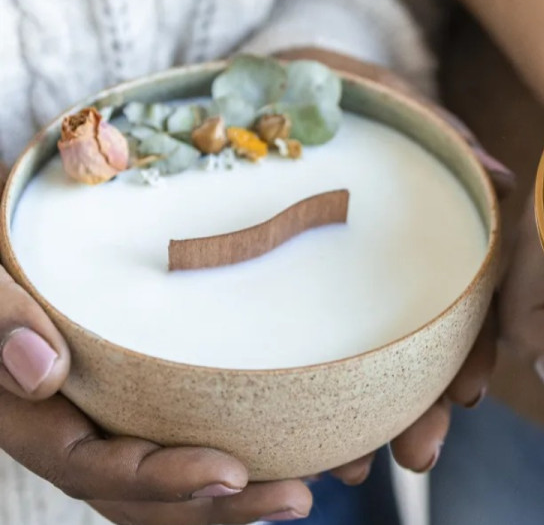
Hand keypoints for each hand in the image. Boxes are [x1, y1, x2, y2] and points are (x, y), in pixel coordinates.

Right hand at [0, 265, 312, 523]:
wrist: (22, 237)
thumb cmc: (0, 258)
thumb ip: (1, 315)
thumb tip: (42, 371)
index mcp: (31, 414)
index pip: (91, 466)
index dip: (160, 479)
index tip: (229, 474)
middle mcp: (77, 426)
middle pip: (145, 493)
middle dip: (221, 506)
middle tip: (297, 498)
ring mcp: (115, 414)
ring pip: (176, 473)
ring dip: (245, 490)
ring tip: (321, 482)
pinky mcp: (150, 392)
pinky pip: (195, 429)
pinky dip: (251, 444)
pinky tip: (310, 442)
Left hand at [270, 47, 506, 479]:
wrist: (281, 87)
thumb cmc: (350, 96)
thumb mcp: (397, 106)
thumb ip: (446, 140)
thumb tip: (504, 181)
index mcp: (439, 243)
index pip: (471, 304)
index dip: (476, 350)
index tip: (469, 392)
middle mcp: (405, 277)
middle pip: (427, 353)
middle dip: (424, 408)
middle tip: (417, 454)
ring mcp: (357, 293)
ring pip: (374, 369)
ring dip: (370, 422)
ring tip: (352, 469)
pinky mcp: (305, 300)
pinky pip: (316, 358)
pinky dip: (315, 402)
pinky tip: (304, 441)